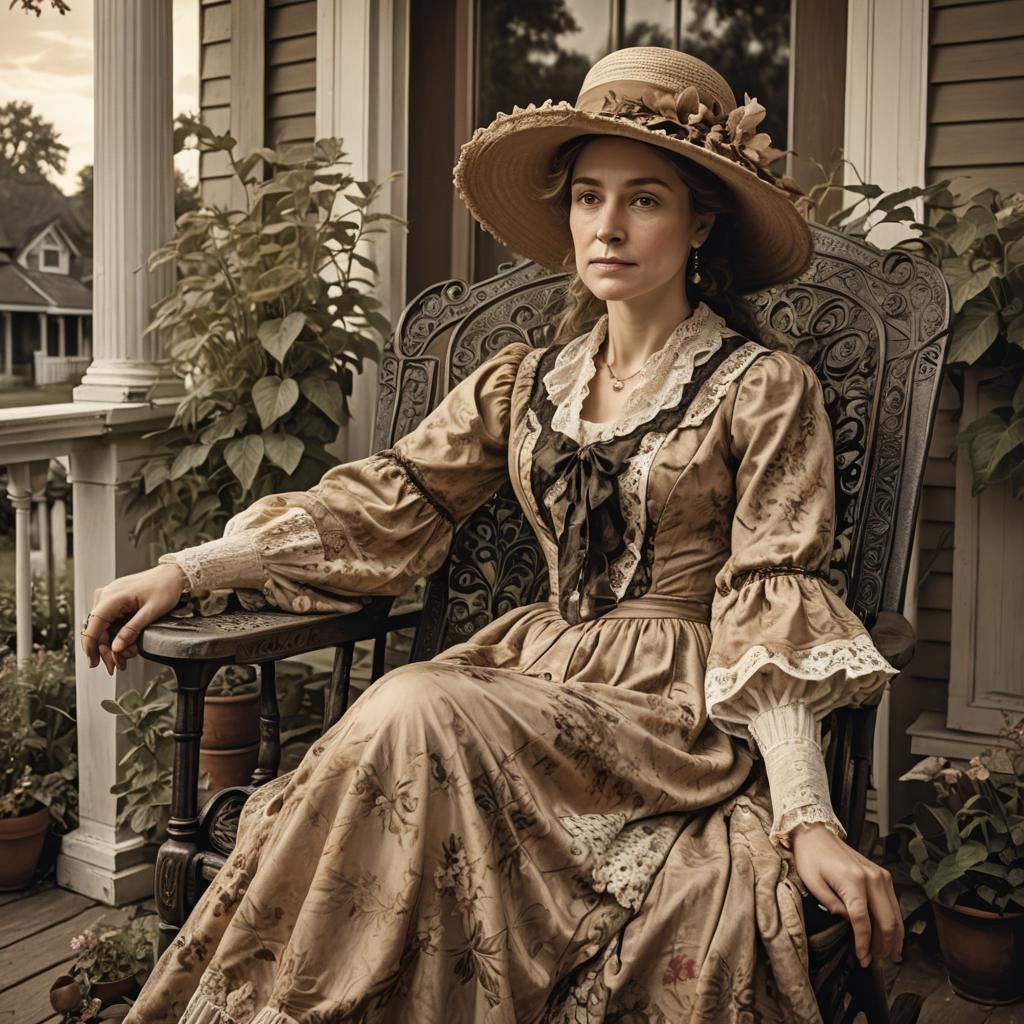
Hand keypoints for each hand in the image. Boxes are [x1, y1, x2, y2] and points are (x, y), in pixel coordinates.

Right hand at [81, 563, 187, 674]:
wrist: (173, 574)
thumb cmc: (165, 587)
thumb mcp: (151, 612)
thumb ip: (132, 630)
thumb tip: (116, 648)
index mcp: (112, 597)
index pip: (92, 626)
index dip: (91, 647)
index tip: (94, 662)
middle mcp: (107, 596)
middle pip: (97, 630)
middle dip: (106, 650)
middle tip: (116, 665)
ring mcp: (110, 597)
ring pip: (103, 627)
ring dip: (112, 644)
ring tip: (126, 656)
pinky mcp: (116, 599)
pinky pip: (109, 620)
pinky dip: (115, 633)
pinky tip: (125, 643)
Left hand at [790, 821, 903, 967]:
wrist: (816, 834)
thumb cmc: (810, 857)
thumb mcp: (812, 883)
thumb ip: (832, 904)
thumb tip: (849, 922)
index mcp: (853, 880)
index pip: (863, 921)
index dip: (863, 943)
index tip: (862, 959)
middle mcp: (872, 878)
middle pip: (886, 921)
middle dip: (882, 946)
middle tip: (874, 961)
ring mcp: (881, 876)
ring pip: (895, 915)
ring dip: (892, 938)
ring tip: (885, 955)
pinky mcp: (883, 875)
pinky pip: (894, 904)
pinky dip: (894, 923)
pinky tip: (890, 936)